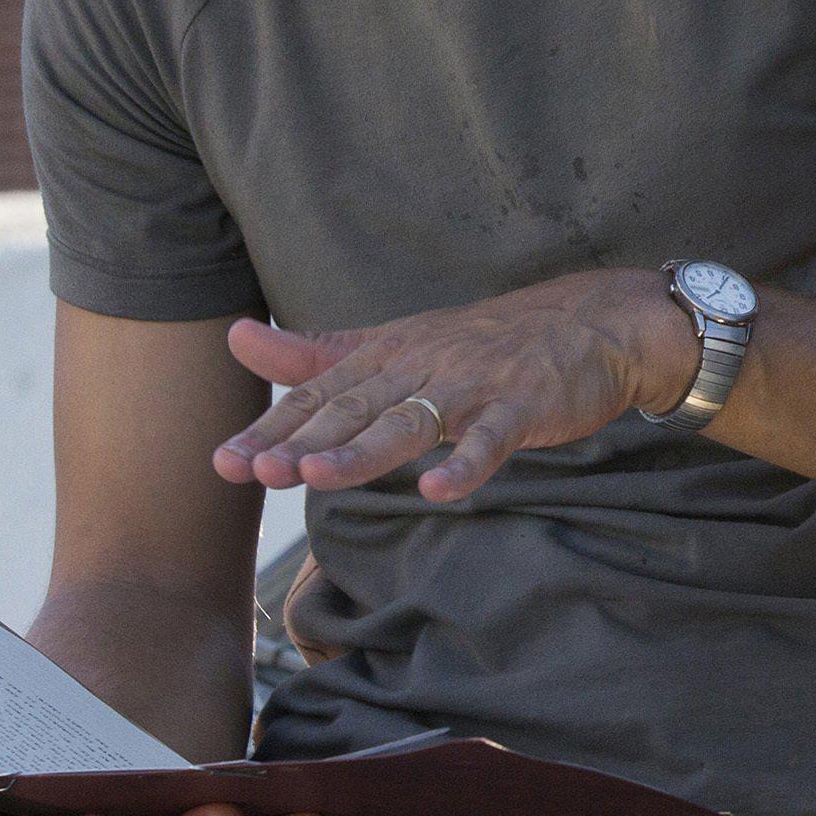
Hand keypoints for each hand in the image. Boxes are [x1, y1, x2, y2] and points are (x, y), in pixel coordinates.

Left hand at [213, 268, 697, 502]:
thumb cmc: (483, 345)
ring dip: (367, 449)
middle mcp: (421, 364)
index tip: (225, 462)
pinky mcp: (523, 404)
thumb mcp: (394, 345)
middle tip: (255, 474)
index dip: (272, 428)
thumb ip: (316, 352)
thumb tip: (235, 335)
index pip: (319, 394)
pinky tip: (439, 491)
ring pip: (412, 420)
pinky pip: (492, 436)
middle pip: (355, 408)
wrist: (590, 324)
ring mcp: (473, 383)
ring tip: (321, 476)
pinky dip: (466, 462)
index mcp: (386, 355)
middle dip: (303, 442)